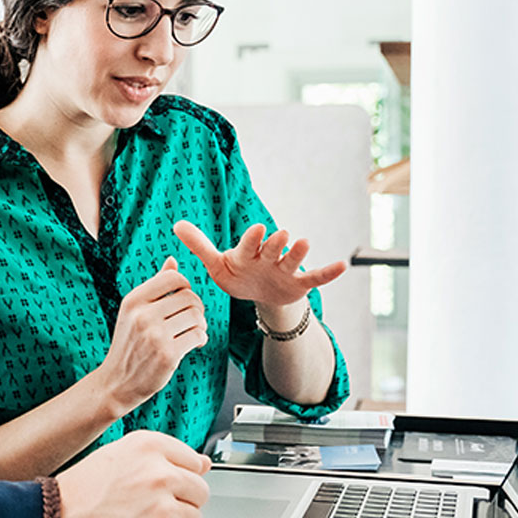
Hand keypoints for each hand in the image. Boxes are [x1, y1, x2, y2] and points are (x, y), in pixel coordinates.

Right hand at [55, 431, 210, 517]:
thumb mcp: (117, 455)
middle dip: (181, 501)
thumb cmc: (77, 491)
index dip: (178, 476)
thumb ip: (163, 456)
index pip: (193, 460)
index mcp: (149, 446)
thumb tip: (204, 464)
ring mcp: (163, 508)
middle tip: (151, 507)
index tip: (164, 485)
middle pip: (200, 491)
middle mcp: (160, 474)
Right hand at [89, 257, 206, 414]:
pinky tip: (192, 344)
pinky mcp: (167, 354)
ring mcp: (155, 335)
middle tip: (191, 319)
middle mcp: (143, 315)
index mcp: (133, 300)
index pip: (173, 278)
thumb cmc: (129, 345)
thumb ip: (155, 287)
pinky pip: (198, 336)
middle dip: (196, 308)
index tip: (183, 300)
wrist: (117, 382)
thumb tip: (172, 261)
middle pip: (189, 297)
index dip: (185, 287)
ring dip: (200, 325)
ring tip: (192, 332)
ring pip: (196, 316)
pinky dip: (200, 339)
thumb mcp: (134, 312)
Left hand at [173, 221, 345, 307]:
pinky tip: (342, 266)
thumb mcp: (216, 264)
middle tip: (280, 234)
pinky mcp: (298, 283)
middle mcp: (268, 257)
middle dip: (275, 243)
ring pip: (292, 260)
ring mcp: (284, 270)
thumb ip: (199, 245)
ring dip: (298, 252)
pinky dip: (328, 273)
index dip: (252, 239)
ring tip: (304, 243)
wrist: (257, 294)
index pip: (248, 245)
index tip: (256, 229)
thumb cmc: (236, 274)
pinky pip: (315, 278)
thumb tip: (176, 224)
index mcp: (246, 253)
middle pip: (272, 249)